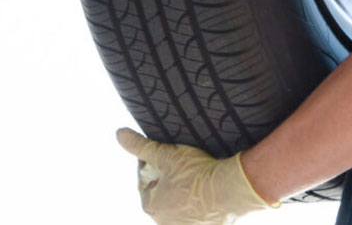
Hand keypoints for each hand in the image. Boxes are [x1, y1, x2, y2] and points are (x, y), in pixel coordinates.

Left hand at [115, 127, 279, 223]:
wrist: (231, 190)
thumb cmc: (197, 174)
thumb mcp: (165, 154)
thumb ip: (140, 145)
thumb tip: (120, 134)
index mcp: (151, 206)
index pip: (144, 179)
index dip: (153, 163)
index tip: (164, 153)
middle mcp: (165, 222)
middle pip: (161, 192)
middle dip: (168, 177)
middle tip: (181, 162)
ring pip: (179, 202)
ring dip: (183, 189)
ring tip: (195, 173)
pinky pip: (197, 210)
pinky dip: (199, 199)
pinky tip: (207, 186)